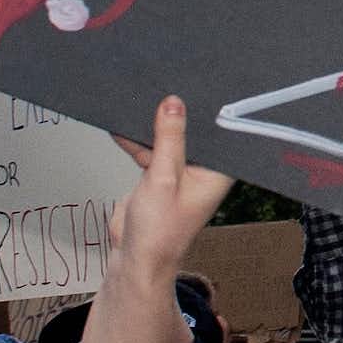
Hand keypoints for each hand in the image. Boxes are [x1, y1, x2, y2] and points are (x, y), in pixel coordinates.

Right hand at [109, 97, 232, 284]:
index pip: (218, 133)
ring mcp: (179, 173)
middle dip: (179, 114)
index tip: (201, 83)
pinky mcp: (158, 176)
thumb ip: (168, 139)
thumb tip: (173, 104)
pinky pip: (151, 150)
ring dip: (155, 125)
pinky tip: (124, 124)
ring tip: (144, 96)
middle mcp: (202, 170)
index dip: (210, 111)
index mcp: (217, 172)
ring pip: (169, 140)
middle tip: (168, 83)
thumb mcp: (163, 178)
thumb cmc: (159, 232)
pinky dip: (138, 140)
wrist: (134, 258)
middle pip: (192, 133)